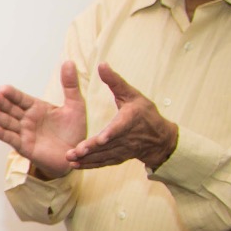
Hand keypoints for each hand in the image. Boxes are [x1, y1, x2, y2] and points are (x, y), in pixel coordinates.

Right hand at [0, 61, 87, 178]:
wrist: (79, 154)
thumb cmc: (74, 130)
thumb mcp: (75, 105)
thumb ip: (70, 85)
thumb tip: (69, 62)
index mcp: (36, 108)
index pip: (21, 99)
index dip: (12, 94)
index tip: (3, 88)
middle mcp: (27, 119)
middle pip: (10, 109)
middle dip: (0, 103)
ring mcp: (24, 133)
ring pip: (8, 123)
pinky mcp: (25, 147)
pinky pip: (12, 140)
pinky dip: (2, 135)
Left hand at [64, 63, 178, 170]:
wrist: (160, 138)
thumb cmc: (145, 113)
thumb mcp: (133, 94)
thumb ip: (115, 81)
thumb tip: (102, 64)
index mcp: (130, 120)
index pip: (120, 127)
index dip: (111, 133)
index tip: (101, 138)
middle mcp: (127, 137)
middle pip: (108, 145)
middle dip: (91, 149)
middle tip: (74, 152)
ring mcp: (122, 150)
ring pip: (103, 156)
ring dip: (87, 159)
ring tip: (70, 159)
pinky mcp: (118, 158)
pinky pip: (104, 163)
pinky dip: (90, 165)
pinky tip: (76, 165)